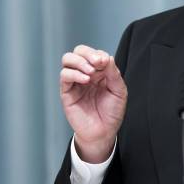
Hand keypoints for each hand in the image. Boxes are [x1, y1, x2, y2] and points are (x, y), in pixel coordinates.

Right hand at [60, 45, 127, 162]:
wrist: (104, 132)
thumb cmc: (112, 113)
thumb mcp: (119, 91)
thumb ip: (113, 73)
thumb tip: (106, 57)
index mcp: (99, 71)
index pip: (94, 53)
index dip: (98, 54)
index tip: (105, 62)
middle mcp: (86, 73)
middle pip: (78, 51)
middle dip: (87, 53)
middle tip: (97, 62)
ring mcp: (75, 82)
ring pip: (68, 59)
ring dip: (79, 61)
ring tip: (90, 72)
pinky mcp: (67, 92)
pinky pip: (64, 76)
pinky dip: (74, 74)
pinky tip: (85, 80)